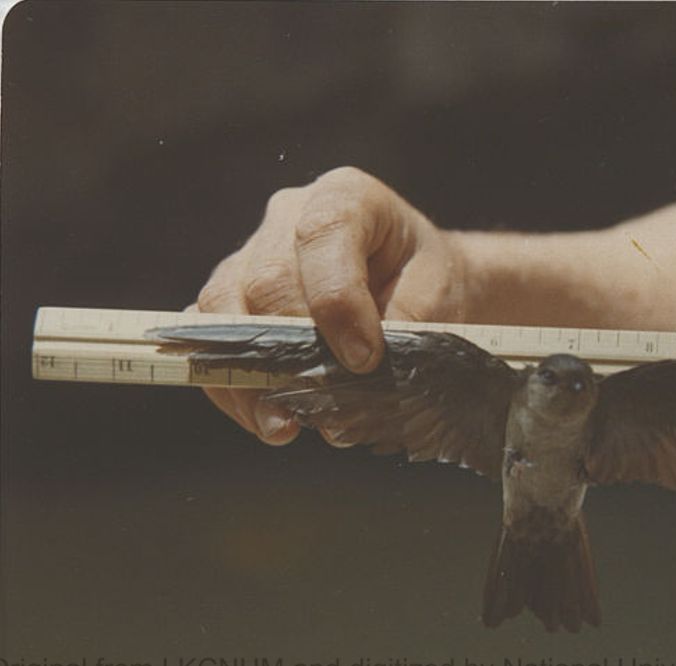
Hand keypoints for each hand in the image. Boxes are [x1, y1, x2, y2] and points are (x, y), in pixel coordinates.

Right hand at [193, 166, 466, 444]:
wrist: (420, 286)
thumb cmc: (429, 283)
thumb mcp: (436, 298)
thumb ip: (402, 330)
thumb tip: (354, 381)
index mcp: (346, 197)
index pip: (323, 236)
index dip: (336, 302)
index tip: (363, 359)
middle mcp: (288, 216)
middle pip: (267, 278)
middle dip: (291, 351)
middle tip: (324, 409)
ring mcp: (252, 253)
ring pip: (223, 307)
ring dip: (250, 375)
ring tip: (284, 427)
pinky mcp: (233, 295)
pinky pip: (208, 336)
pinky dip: (229, 382)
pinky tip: (262, 418)